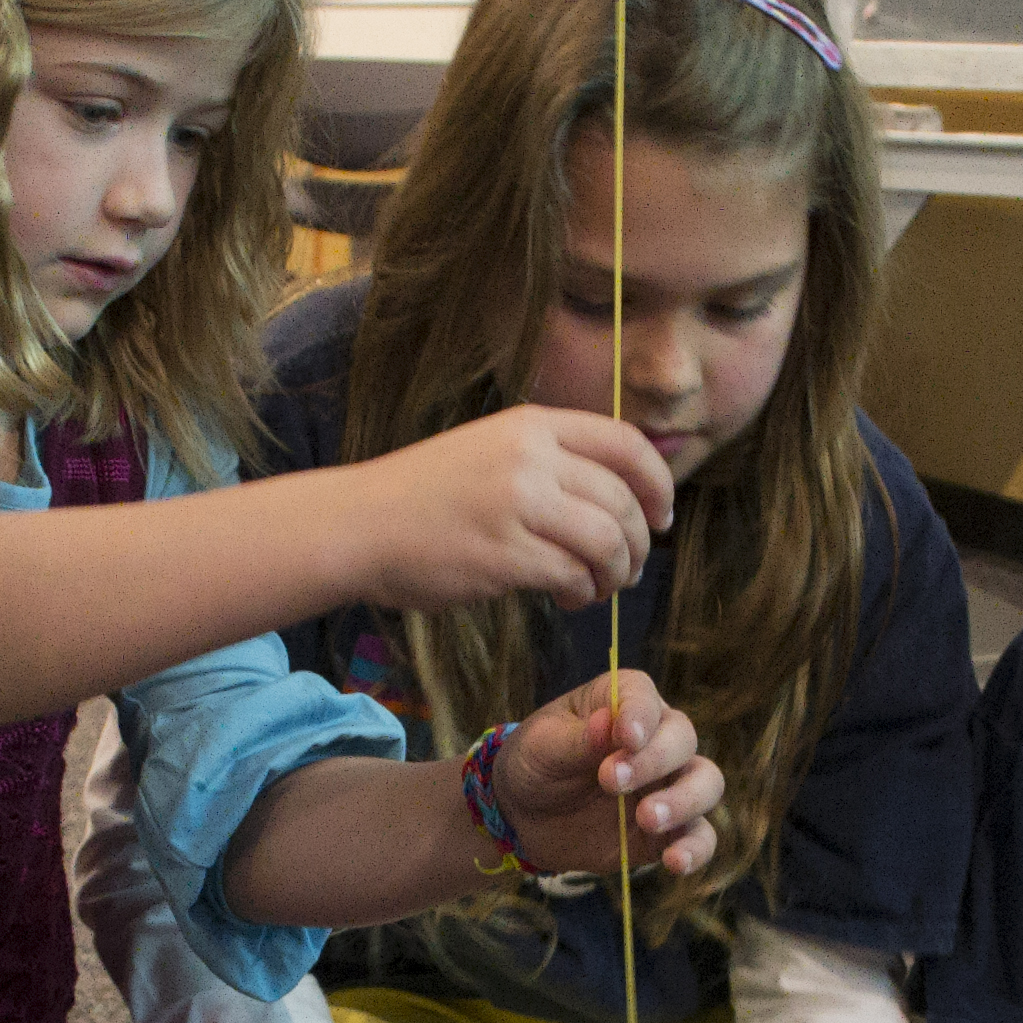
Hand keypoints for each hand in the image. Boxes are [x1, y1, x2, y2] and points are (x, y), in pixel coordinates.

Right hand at [357, 406, 674, 611]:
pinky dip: (583, 592)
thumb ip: (549, 462)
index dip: (657, 483)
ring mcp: (516, 504)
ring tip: (600, 587)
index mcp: (531, 425)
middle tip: (629, 569)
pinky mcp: (503, 554)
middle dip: (640, 543)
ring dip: (616, 573)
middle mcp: (529, 457)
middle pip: (622, 500)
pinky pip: (573, 575)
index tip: (661, 516)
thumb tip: (617, 497)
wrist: (360, 524)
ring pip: (606, 541)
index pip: (624, 444)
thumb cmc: (424, 496)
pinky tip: (569, 597)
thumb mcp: (491, 451)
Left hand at [494, 669, 724, 881]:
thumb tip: (607, 725)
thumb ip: (577, 739)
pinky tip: (675, 862)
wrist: (524, 816)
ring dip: (685, 800)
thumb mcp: (542, 747)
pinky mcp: (668, 829)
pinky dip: (696, 848)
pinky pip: (699, 836)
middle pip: (682, 740)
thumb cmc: (535, 764)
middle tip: (611, 782)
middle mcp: (657, 739)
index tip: (625, 737)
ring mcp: (668, 784)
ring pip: (706, 784)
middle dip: (654, 761)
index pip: (644, 698)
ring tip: (648, 819)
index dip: (640, 716)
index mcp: (623, 703)